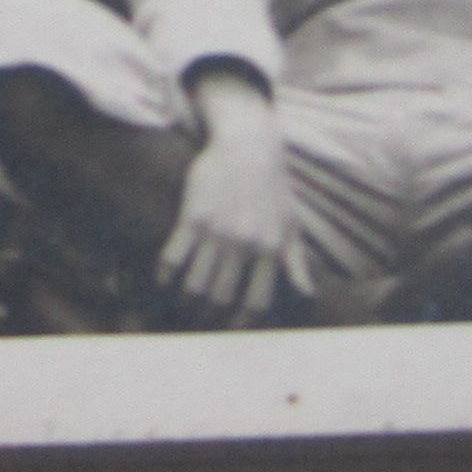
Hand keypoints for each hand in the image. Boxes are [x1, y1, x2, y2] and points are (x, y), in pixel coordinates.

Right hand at [159, 85, 298, 323]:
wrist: (248, 144)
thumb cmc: (273, 187)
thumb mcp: (291, 224)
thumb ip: (297, 262)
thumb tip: (308, 297)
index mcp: (270, 249)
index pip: (257, 302)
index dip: (244, 321)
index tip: (233, 327)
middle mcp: (244, 244)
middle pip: (222, 297)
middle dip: (210, 315)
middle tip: (203, 319)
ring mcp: (217, 230)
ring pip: (196, 283)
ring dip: (187, 301)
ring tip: (183, 305)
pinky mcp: (193, 215)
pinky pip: (174, 255)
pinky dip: (165, 275)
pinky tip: (163, 283)